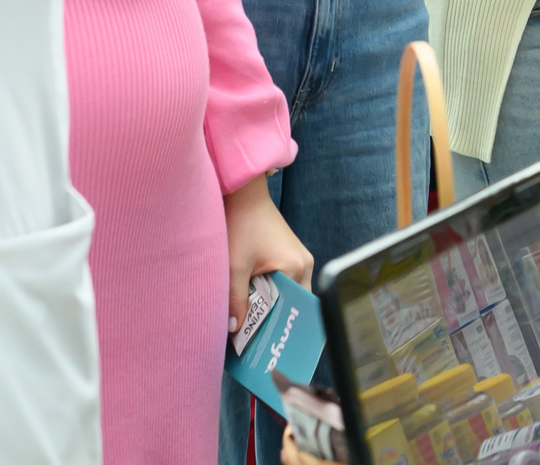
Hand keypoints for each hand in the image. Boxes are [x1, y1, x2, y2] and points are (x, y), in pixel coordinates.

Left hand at [227, 176, 313, 328]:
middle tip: (253, 340)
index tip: (264, 345)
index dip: (278, 328)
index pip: (294, 310)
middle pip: (291, 304)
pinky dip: (268, 293)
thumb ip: (236, 300)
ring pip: (286, 294)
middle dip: (272, 320)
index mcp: (296, 268)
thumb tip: (236, 330)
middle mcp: (304, 264)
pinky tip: (251, 301)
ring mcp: (298, 259)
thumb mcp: (235, 266)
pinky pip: (283, 283)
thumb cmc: (241, 224)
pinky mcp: (289, 255)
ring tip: (250, 323)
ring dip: (269, 306)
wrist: (244, 194)